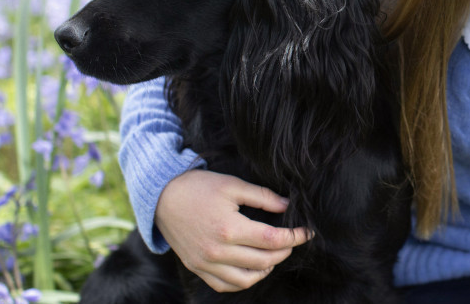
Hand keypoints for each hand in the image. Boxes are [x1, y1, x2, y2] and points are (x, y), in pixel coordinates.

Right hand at [156, 169, 311, 291]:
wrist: (162, 198)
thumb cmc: (198, 188)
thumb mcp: (233, 185)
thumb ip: (263, 197)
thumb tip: (287, 206)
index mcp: (229, 228)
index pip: (272, 239)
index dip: (294, 237)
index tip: (307, 232)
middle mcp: (218, 251)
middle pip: (264, 260)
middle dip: (285, 251)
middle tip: (292, 240)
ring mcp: (206, 263)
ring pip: (247, 279)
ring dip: (266, 269)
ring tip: (274, 255)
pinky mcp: (197, 268)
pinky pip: (225, 285)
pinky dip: (244, 280)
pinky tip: (253, 267)